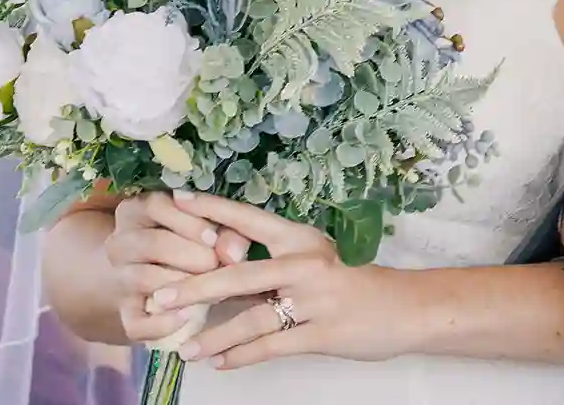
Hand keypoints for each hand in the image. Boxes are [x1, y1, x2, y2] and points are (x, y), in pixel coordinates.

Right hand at [104, 192, 255, 344]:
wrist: (154, 280)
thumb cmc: (191, 244)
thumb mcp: (207, 229)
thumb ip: (228, 233)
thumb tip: (234, 253)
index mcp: (137, 211)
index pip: (155, 206)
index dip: (188, 221)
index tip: (213, 237)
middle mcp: (120, 242)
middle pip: (150, 243)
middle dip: (189, 255)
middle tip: (215, 265)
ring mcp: (119, 279)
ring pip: (143, 279)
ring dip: (181, 285)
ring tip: (211, 288)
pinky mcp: (125, 314)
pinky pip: (136, 323)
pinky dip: (163, 323)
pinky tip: (188, 317)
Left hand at [151, 191, 409, 369]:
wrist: (404, 309)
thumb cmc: (354, 282)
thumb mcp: (316, 261)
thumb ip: (274, 263)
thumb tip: (222, 262)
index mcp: (301, 239)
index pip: (248, 218)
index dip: (211, 209)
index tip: (175, 200)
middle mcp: (305, 264)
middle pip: (239, 274)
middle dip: (194, 287)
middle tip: (158, 297)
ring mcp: (314, 300)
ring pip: (251, 318)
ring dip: (214, 336)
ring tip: (185, 349)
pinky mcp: (322, 333)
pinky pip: (272, 346)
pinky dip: (242, 356)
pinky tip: (219, 363)